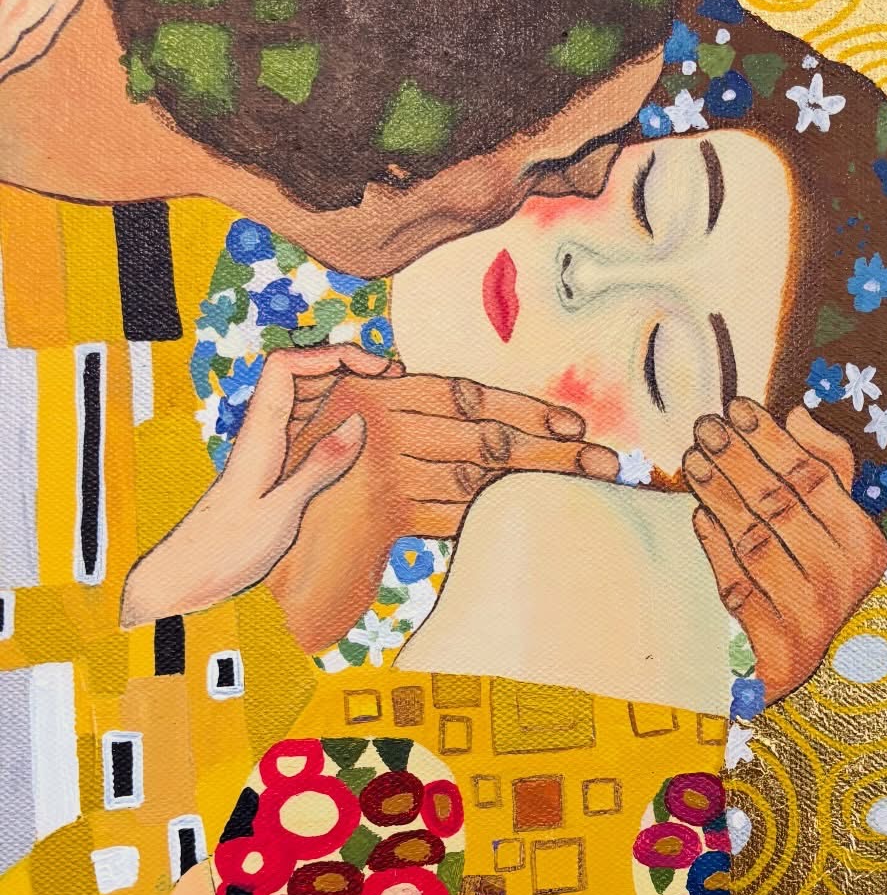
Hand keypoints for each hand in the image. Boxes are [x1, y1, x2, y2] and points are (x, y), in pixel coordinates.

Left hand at [120, 344, 390, 629]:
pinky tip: (357, 436)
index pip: (286, 365)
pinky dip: (334, 420)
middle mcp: (261, 433)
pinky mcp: (271, 468)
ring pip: (303, 400)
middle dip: (344, 366)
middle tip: (391, 379)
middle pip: (299, 374)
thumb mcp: (281, 511)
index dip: (330, 354)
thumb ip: (319, 466)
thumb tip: (358, 421)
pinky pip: (305, 429)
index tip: (373, 367)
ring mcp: (265, 449)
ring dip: (342, 389)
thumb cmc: (226, 549)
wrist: (186, 575)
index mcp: (259, 434)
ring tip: (384, 399)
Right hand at [268, 372, 619, 650]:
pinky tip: (538, 514)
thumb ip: (377, 388)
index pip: (469, 396)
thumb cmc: (314, 461)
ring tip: (591, 482)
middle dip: (552, 452)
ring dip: (539, 482)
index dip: (527, 410)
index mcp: (382, 393)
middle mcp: (388, 430)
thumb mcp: (337, 409)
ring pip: (482, 478)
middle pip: (488, 439)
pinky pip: (457, 516)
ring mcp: (389, 477)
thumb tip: (394, 367)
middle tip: (608, 461)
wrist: (270, 527)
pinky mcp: (390, 518)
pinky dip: (497, 515)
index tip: (576, 425)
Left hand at [684, 397, 886, 703]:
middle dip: (739, 460)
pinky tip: (699, 517)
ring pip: (756, 542)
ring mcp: (813, 619)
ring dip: (720, 496)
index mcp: (866, 545)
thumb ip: (826, 468)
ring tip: (693, 461)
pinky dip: (716, 550)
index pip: (815, 478)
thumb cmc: (812, 579)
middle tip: (705, 427)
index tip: (737, 407)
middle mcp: (846, 582)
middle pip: (783, 505)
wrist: (796, 667)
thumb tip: (799, 416)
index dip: (773, 439)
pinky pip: (739, 588)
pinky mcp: (778, 651)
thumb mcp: (832, 525)